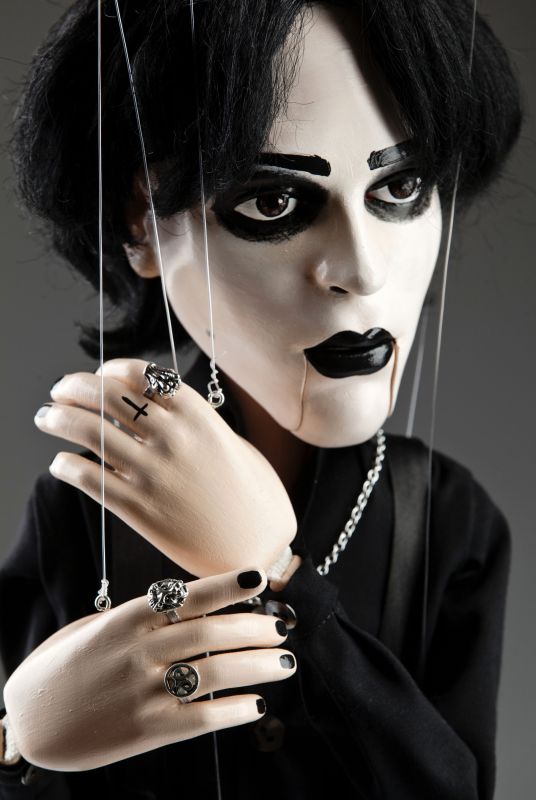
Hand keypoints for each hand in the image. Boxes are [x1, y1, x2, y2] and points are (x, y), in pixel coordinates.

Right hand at [3, 568, 295, 770]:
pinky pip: (201, 718)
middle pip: (210, 635)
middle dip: (254, 630)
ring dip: (257, 667)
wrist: (30, 718)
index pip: (186, 597)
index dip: (226, 587)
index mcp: (127, 619)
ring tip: (285, 663)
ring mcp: (144, 692)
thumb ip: (142, 617)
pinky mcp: (146, 730)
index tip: (258, 579)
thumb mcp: (97, 626)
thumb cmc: (65, 664)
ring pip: (214, 674)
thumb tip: (191, 607)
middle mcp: (139, 652)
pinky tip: (257, 705)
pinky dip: (234, 710)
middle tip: (283, 628)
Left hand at [35, 359, 296, 575]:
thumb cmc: (254, 494)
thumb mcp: (233, 444)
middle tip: (60, 391)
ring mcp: (154, 474)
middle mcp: (174, 439)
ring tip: (47, 418)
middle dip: (75, 387)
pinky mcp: (139, 509)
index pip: (143, 375)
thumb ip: (197, 425)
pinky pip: (88, 477)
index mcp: (200, 418)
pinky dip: (66, 465)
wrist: (260, 547)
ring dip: (58, 418)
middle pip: (108, 395)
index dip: (113, 368)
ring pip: (90, 430)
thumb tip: (158, 412)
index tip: (102, 373)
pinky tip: (62, 463)